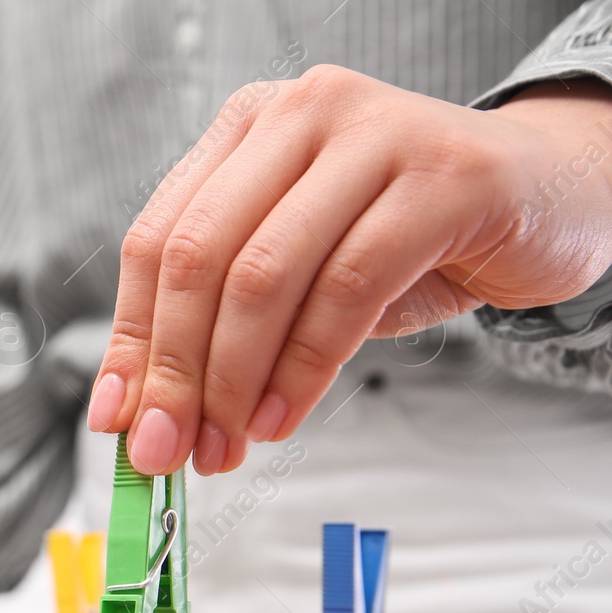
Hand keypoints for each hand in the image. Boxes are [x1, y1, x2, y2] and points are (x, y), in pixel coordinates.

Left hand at [86, 66, 611, 475]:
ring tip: (228, 445)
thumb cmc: (406, 239)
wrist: (544, 201)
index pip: (156, 240)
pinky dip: (303, 370)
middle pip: (199, 258)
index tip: (116, 419)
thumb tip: (142, 414)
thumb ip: (220, 326)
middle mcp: (300, 114)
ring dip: (234, 381)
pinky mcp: (441, 176)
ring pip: (264, 276)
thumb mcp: (296, 274)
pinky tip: (281, 418)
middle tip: (165, 449)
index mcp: (246, 128)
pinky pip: (346, 289)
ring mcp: (371, 134)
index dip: (131, 339)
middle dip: (174, 371)